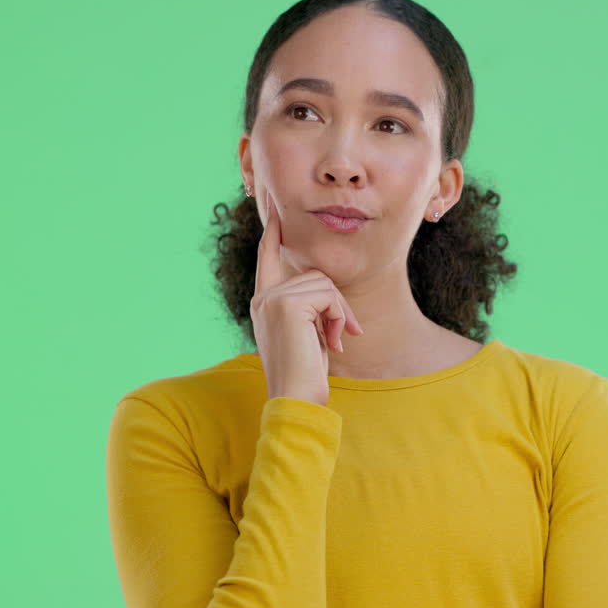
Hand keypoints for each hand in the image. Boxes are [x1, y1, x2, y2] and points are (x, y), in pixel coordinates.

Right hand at [250, 191, 363, 405]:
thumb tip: (325, 290)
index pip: (267, 257)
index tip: (274, 208)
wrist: (295, 400)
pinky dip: (339, 318)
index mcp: (263, 303)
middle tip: (343, 335)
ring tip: (335, 343)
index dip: (273, 232)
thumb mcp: (306, 334)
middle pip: (315, 275)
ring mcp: (272, 299)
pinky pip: (328, 296)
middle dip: (337, 304)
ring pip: (324, 285)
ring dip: (339, 314)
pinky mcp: (287, 304)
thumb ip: (307, 307)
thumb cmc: (304, 374)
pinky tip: (333, 343)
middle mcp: (263, 297)